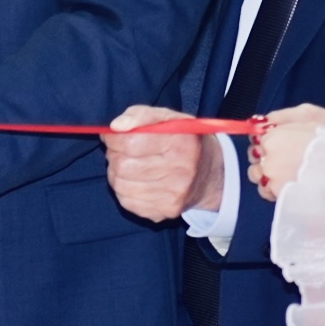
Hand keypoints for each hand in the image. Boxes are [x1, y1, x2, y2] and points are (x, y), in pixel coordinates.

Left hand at [101, 105, 220, 221]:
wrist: (211, 174)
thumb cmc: (182, 139)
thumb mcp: (166, 117)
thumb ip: (139, 115)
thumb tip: (115, 127)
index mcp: (181, 142)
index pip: (130, 142)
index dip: (113, 138)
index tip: (114, 135)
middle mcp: (180, 170)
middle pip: (123, 166)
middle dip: (114, 155)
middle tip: (120, 151)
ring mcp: (174, 194)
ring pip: (120, 185)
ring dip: (116, 173)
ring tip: (128, 165)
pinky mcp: (166, 210)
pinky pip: (126, 201)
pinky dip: (124, 189)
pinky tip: (136, 181)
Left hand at [248, 104, 324, 201]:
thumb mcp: (311, 114)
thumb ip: (281, 116)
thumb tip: (261, 122)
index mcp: (273, 139)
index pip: (258, 139)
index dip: (272, 140)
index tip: (286, 142)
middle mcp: (269, 163)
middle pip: (255, 158)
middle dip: (268, 156)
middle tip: (291, 157)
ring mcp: (275, 184)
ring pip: (259, 177)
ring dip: (269, 174)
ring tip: (292, 172)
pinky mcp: (283, 200)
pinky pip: (268, 194)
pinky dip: (275, 190)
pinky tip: (292, 184)